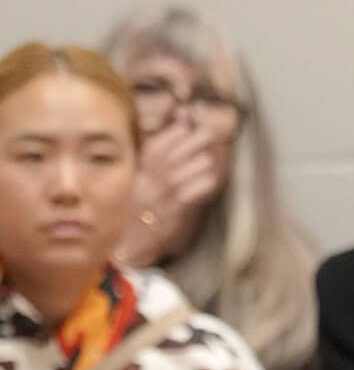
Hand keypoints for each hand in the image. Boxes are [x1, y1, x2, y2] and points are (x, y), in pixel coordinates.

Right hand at [117, 125, 225, 267]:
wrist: (128, 244)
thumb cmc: (136, 207)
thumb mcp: (138, 180)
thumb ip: (154, 155)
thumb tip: (176, 125)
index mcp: (136, 174)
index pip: (153, 149)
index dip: (171, 135)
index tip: (186, 125)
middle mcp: (145, 184)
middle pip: (170, 158)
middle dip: (190, 143)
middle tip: (208, 133)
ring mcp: (158, 200)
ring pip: (181, 175)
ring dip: (198, 164)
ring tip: (207, 158)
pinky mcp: (171, 216)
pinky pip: (189, 196)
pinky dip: (201, 186)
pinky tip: (210, 179)